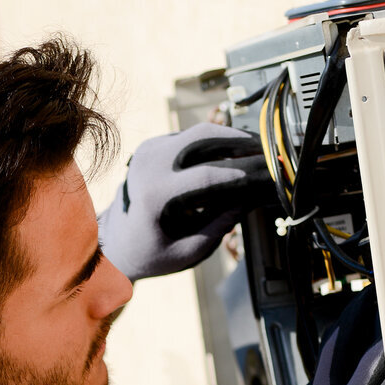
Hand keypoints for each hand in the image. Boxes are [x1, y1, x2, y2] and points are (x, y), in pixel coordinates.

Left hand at [97, 122, 268, 280]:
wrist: (115, 241)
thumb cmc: (149, 253)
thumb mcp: (187, 251)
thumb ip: (219, 226)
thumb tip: (249, 199)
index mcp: (154, 194)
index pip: (205, 175)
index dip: (239, 172)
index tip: (264, 173)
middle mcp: (149, 165)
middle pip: (204, 137)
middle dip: (240, 140)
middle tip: (268, 149)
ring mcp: (150, 151)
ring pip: (199, 132)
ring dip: (230, 138)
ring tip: (257, 150)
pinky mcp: (154, 146)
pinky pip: (191, 138)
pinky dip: (215, 144)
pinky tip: (236, 155)